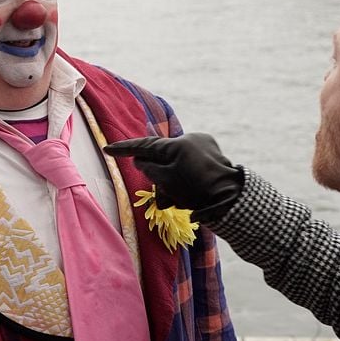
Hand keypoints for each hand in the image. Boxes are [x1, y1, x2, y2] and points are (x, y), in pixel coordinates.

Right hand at [104, 133, 242, 220]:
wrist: (232, 198)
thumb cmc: (197, 191)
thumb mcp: (166, 182)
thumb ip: (148, 168)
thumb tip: (140, 159)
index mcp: (178, 144)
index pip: (145, 145)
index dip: (124, 149)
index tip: (107, 149)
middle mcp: (190, 140)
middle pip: (162, 157)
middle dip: (157, 175)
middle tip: (158, 192)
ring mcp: (204, 146)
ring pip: (176, 164)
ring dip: (171, 181)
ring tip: (174, 201)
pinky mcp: (213, 156)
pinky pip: (190, 165)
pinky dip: (185, 178)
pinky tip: (189, 196)